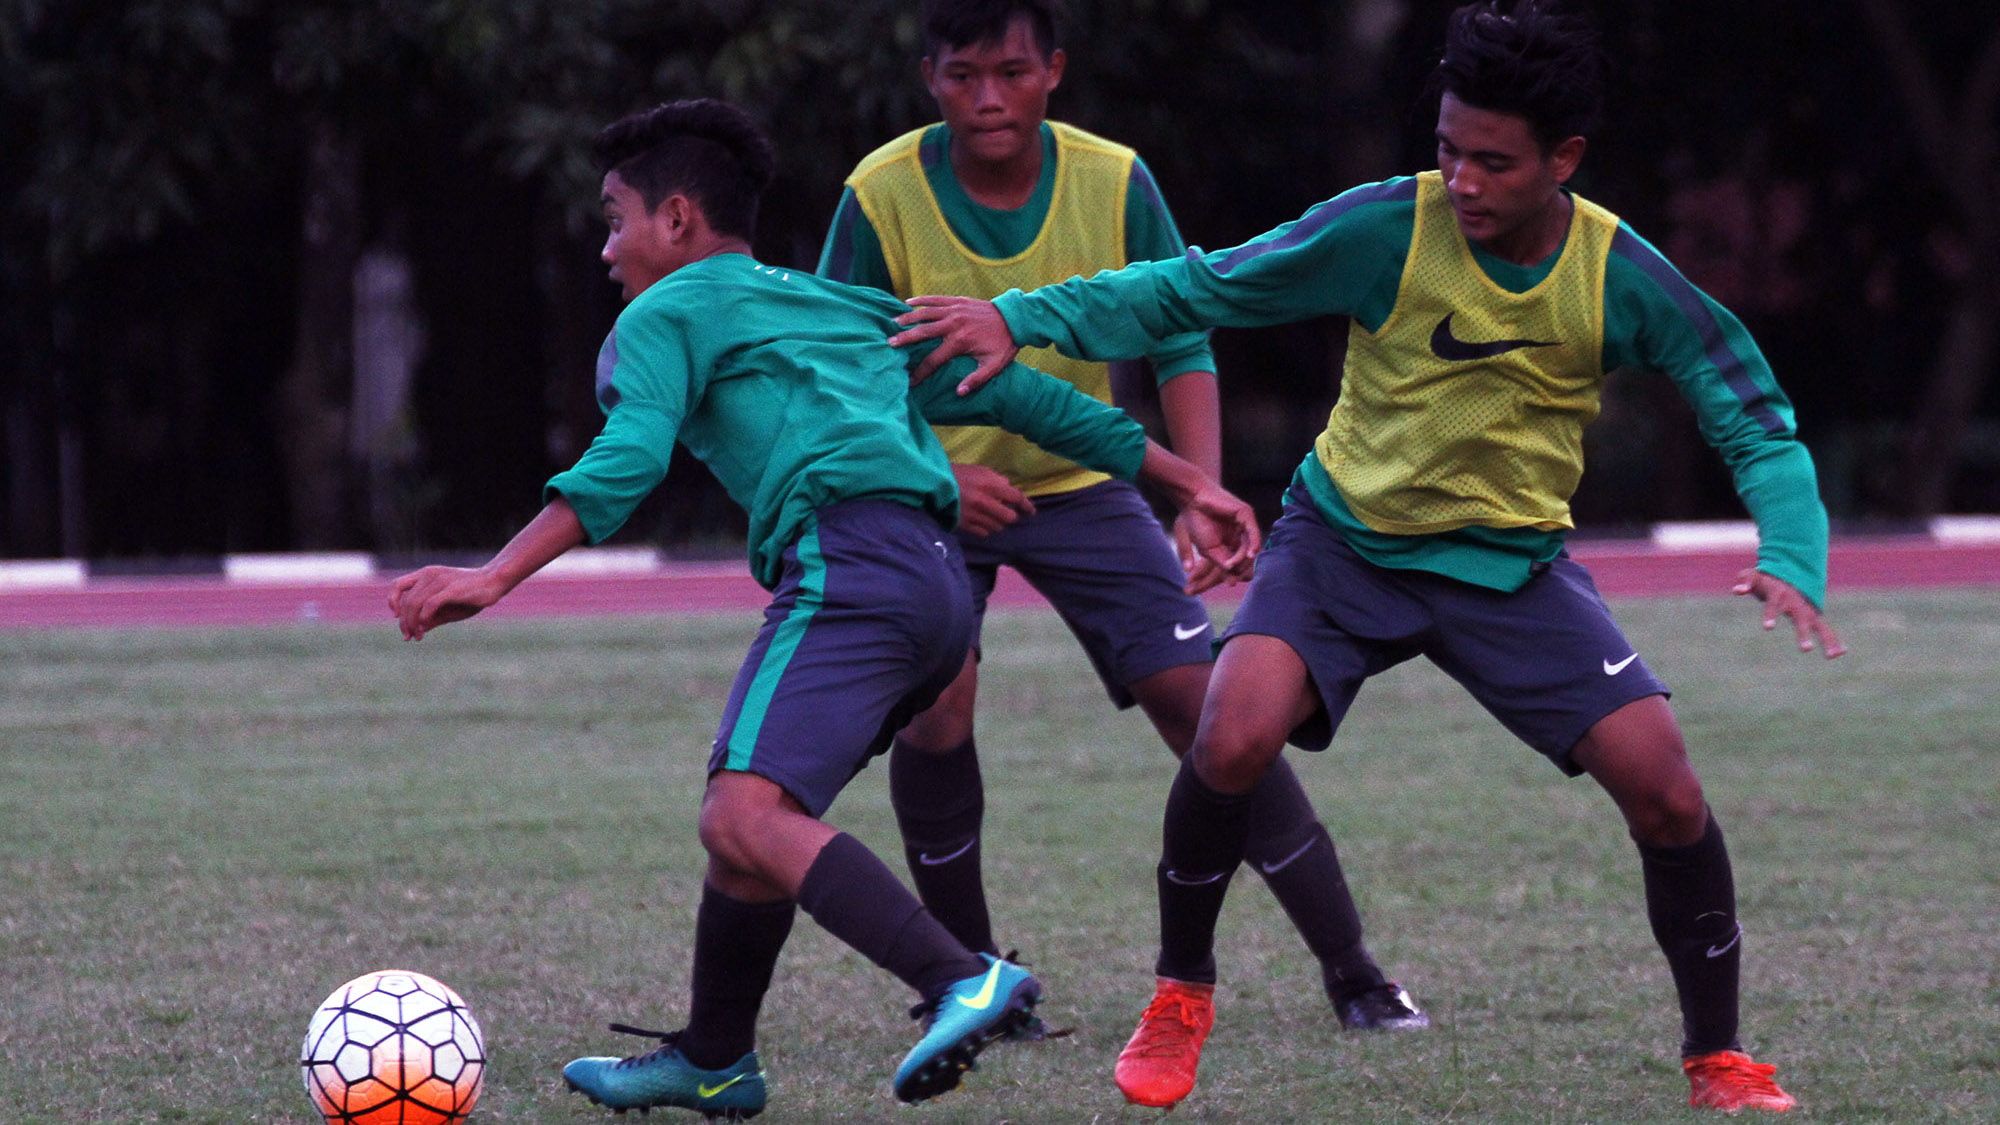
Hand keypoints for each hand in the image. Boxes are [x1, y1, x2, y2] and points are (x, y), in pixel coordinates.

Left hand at [388, 565, 508, 640]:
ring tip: (417, 636)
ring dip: (412, 623)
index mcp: (427, 575)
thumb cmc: (473, 594)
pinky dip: (423, 618)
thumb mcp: (449, 607)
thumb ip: (432, 616)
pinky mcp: (450, 589)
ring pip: (414, 603)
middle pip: (406, 600)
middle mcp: (429, 575)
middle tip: (408, 636)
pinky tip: (424, 629)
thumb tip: (417, 629)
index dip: (393, 602)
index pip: (398, 585)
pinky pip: (429, 604)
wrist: (494, 582)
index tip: (397, 618)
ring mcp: (439, 580)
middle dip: (404, 621)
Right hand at [889, 296, 1018, 393]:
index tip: (909, 380)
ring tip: (892, 323)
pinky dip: (921, 300)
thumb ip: (976, 380)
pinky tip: (907, 303)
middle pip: (923, 332)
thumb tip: (958, 393)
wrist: (1016, 318)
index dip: (920, 372)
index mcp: (960, 342)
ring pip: (925, 313)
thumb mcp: (994, 366)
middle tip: (889, 344)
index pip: (933, 360)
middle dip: (905, 339)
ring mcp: (954, 310)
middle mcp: (954, 324)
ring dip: (907, 318)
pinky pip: (935, 299)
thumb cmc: (1004, 344)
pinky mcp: (957, 301)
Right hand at [952, 463, 1034, 536]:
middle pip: (1009, 518)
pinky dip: (986, 529)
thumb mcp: (978, 470)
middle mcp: (985, 502)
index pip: (1016, 498)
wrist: (932, 485)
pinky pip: (983, 533)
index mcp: (990, 485)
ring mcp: (975, 515)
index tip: (1031, 512)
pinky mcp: (965, 525)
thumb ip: (996, 478)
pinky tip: (981, 523)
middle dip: (1010, 516)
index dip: (1026, 506)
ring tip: (991, 517)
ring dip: (998, 523)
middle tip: (1006, 513)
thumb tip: (1008, 486)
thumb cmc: (956, 474)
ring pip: (997, 527)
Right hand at [1177, 485, 1259, 593]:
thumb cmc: (1195, 523)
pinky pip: (1253, 532)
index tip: (1231, 584)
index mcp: (1230, 543)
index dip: (1236, 573)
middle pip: (1246, 557)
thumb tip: (1232, 580)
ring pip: (1250, 547)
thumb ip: (1221, 563)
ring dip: (1242, 559)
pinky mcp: (1246, 515)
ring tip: (1231, 565)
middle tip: (1232, 576)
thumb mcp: (1208, 550)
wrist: (1191, 501)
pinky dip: (1253, 544)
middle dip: (1240, 568)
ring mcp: (1244, 525)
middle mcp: (1240, 535)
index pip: (1238, 562)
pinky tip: (1250, 555)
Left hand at [1732, 568, 1845, 658]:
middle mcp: (1796, 603)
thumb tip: (1737, 590)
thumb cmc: (1766, 579)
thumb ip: (1745, 582)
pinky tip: (1841, 653)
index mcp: (1779, 593)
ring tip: (1831, 656)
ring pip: (1819, 625)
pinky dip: (1833, 639)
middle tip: (1806, 650)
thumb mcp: (1753, 577)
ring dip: (1826, 639)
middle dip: (1803, 633)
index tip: (1768, 627)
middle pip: (1801, 618)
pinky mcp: (1813, 616)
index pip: (1774, 604)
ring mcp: (1807, 610)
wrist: (1788, 573)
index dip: (1771, 614)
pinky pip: (1825, 629)